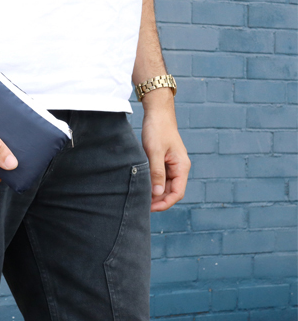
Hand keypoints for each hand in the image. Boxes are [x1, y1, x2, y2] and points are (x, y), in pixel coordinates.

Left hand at [140, 90, 190, 211]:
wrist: (157, 112)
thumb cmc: (157, 129)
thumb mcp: (154, 152)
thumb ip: (156, 173)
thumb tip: (157, 194)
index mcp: (182, 167)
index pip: (177, 193)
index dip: (164, 203)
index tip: (149, 208)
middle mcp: (179, 168)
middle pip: (170, 192)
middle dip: (157, 200)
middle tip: (141, 204)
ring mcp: (172, 165)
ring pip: (164, 185)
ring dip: (154, 192)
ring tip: (139, 196)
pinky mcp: (164, 161)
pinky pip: (159, 177)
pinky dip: (151, 183)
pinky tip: (141, 185)